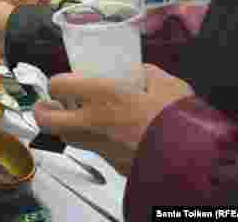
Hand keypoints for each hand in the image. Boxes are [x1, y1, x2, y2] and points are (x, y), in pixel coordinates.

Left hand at [35, 64, 194, 174]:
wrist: (195, 158)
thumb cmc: (179, 117)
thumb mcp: (165, 83)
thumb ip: (145, 73)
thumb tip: (138, 71)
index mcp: (101, 96)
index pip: (58, 86)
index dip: (56, 83)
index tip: (61, 83)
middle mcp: (93, 122)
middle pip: (48, 121)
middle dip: (42, 112)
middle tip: (46, 106)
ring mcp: (101, 146)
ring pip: (68, 139)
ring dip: (65, 128)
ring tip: (71, 119)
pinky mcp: (114, 165)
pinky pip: (94, 152)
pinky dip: (93, 143)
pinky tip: (105, 135)